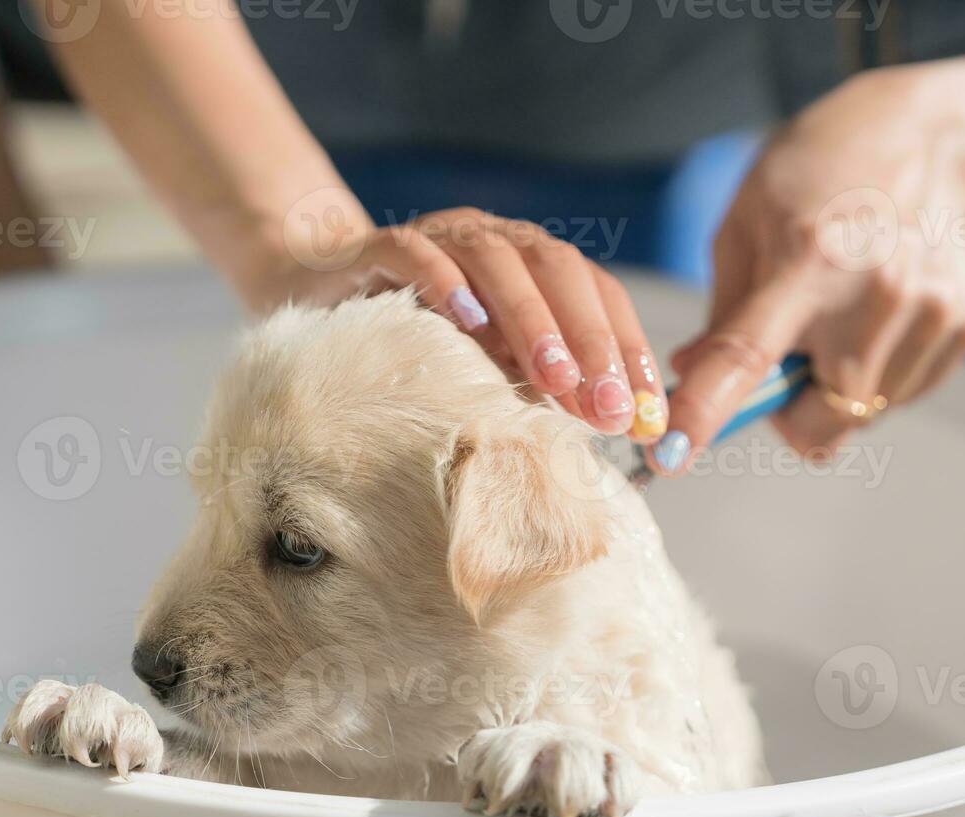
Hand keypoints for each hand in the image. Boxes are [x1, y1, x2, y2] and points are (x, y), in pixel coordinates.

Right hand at [251, 203, 668, 440]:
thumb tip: (605, 431)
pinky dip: (443, 281)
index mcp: (532, 262)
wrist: (319, 292)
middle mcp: (495, 239)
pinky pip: (415, 252)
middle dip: (590, 341)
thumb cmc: (414, 337)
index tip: (645, 412)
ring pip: (498, 261)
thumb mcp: (486, 365)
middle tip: (607, 406)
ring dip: (533, 320)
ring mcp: (440, 236)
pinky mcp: (380, 245)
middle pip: (558, 272)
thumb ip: (537, 383)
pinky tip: (466, 320)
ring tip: (554, 379)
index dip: (626, 348)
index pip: (597, 293)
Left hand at [659, 66, 964, 472]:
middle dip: (787, 413)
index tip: (673, 456)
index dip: (706, 412)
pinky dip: (880, 375)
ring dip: (835, 392)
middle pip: (818, 420)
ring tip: (841, 315)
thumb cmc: (821, 172)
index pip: (747, 357)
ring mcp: (931, 313)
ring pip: (862, 415)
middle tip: (784, 360)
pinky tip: (879, 314)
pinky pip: (905, 394)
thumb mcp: (747, 221)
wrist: (934, 135)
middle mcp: (877, 295)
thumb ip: (722, 311)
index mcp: (807, 262)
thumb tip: (691, 377)